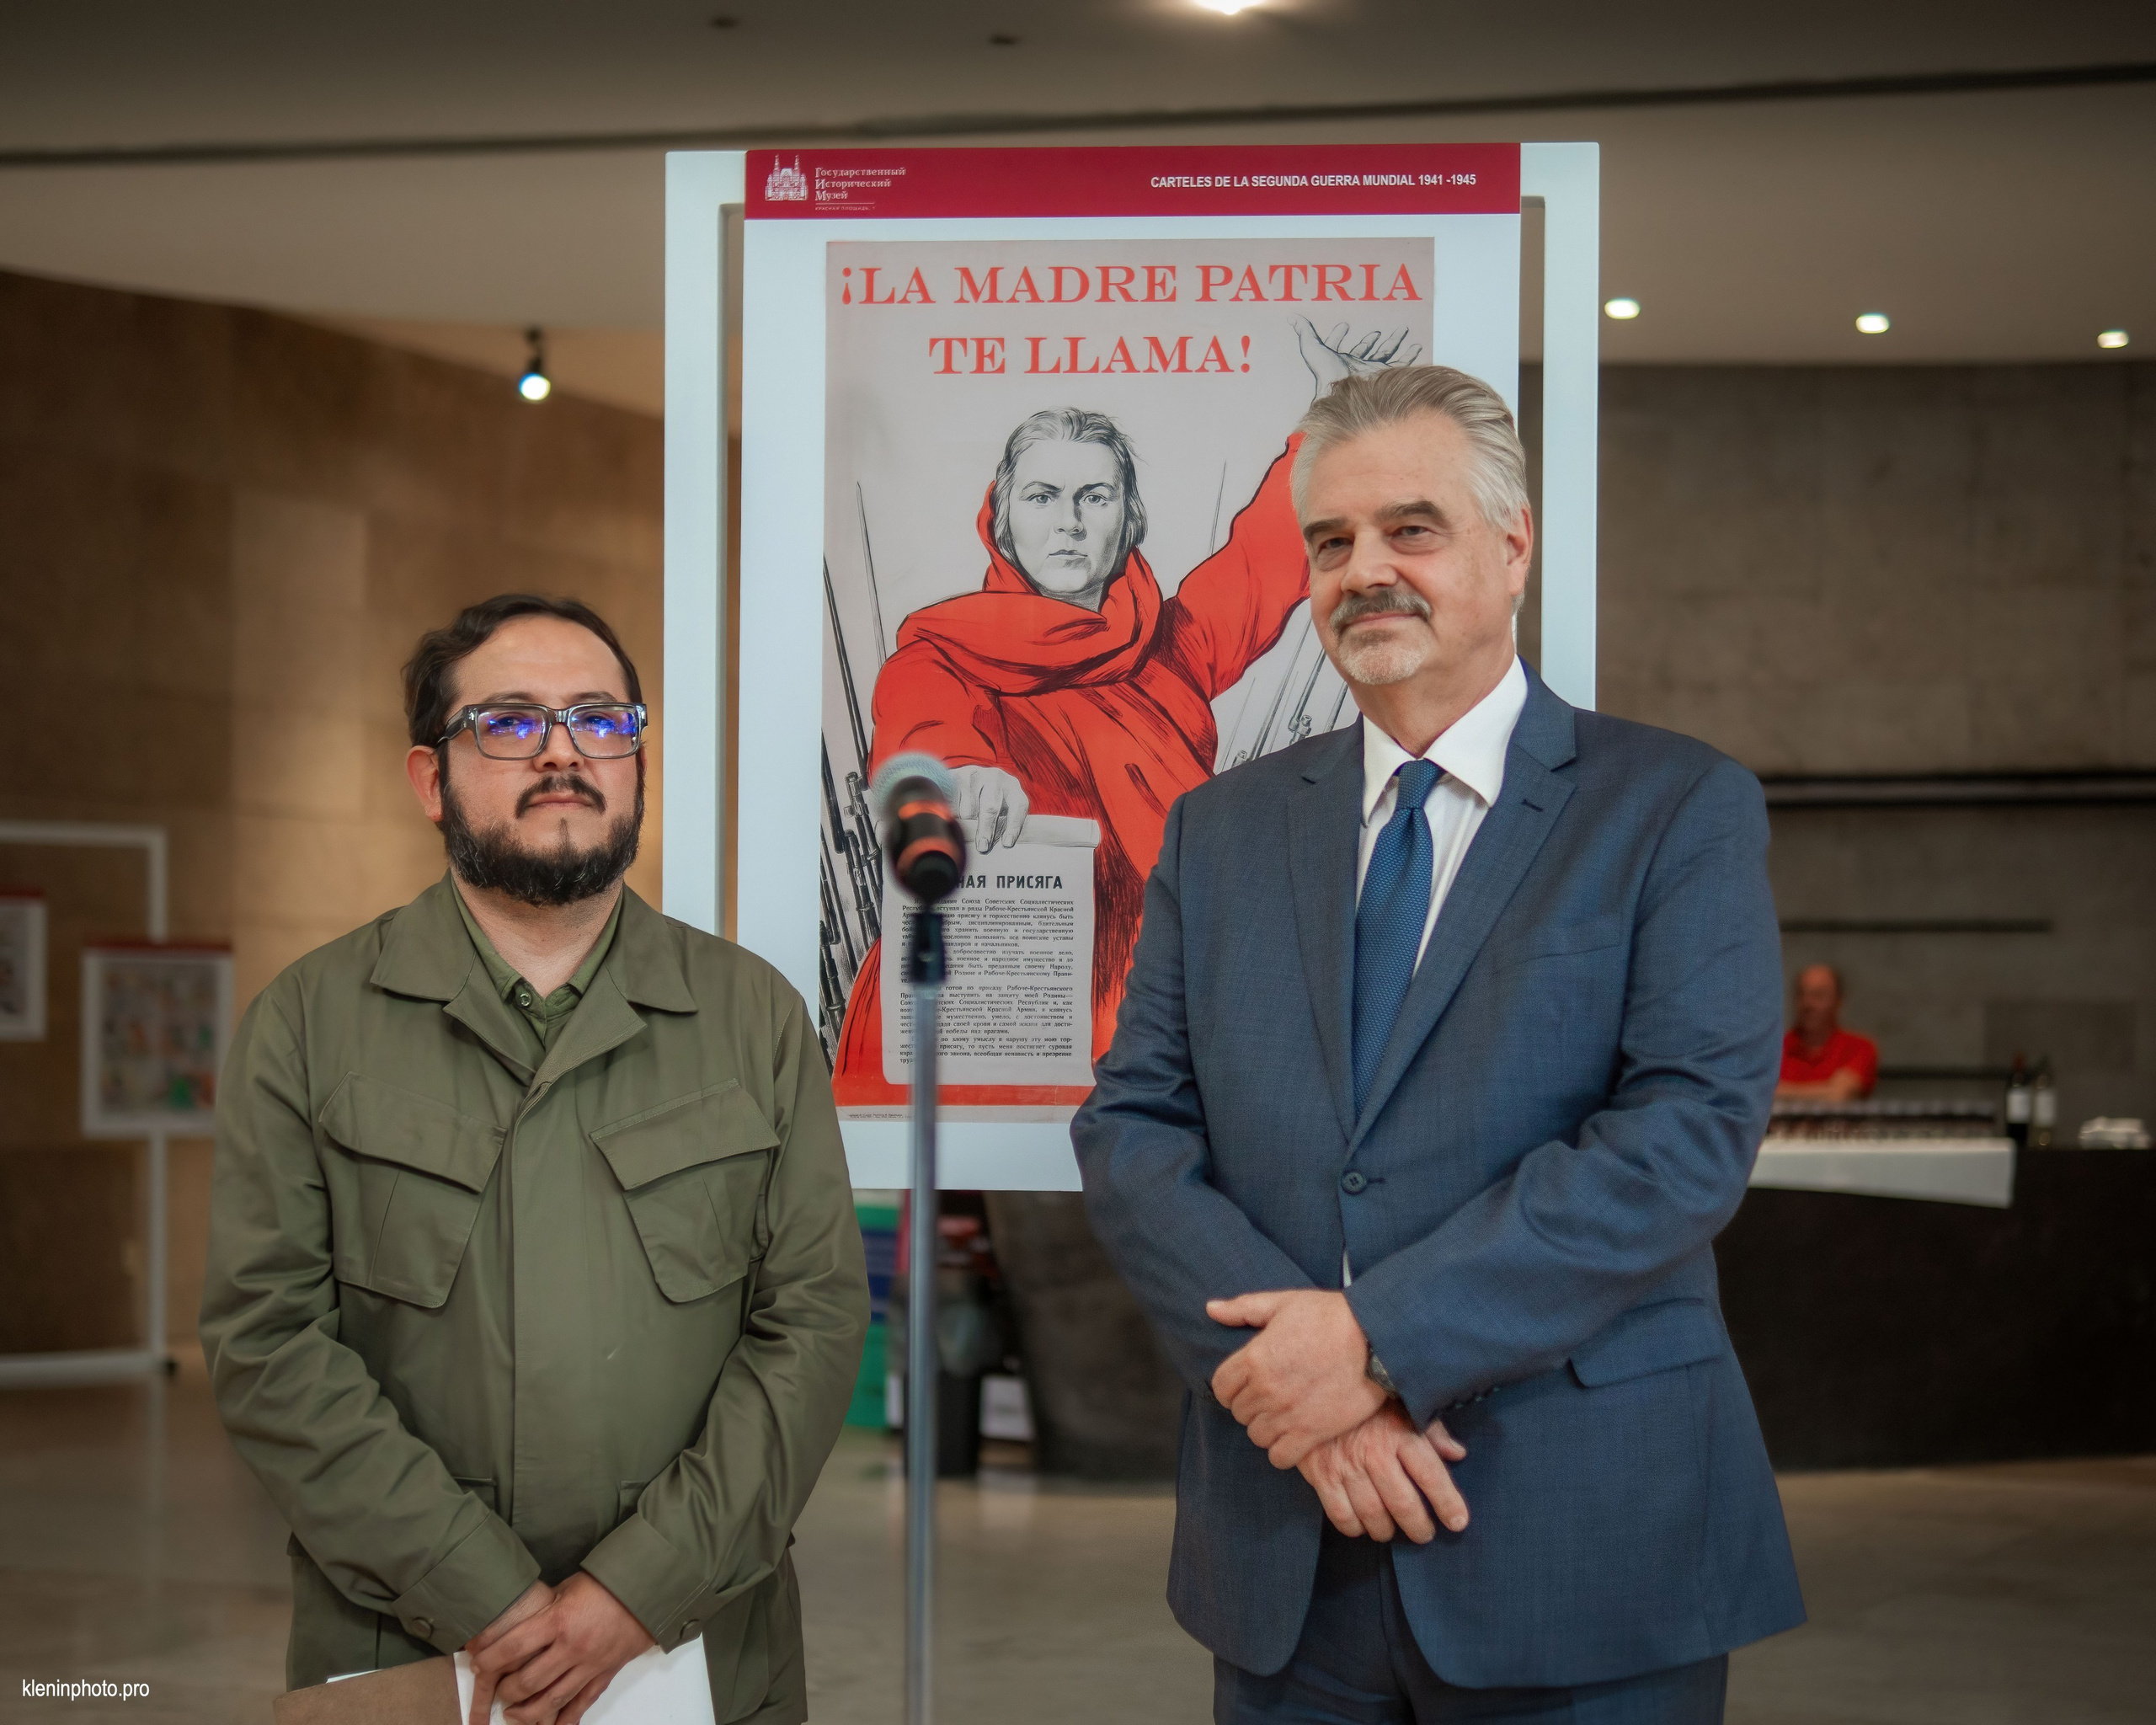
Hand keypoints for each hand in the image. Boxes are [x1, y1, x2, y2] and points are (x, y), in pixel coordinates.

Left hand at [465, 1572, 654, 1724]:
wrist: (647, 1590)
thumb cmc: (604, 1584)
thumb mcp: (567, 1588)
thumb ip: (544, 1609)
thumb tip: (517, 1622)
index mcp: (558, 1621)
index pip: (513, 1647)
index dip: (490, 1659)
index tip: (477, 1663)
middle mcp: (571, 1647)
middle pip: (528, 1681)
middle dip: (506, 1691)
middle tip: (497, 1691)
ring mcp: (589, 1665)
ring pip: (551, 1701)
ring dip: (526, 1713)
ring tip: (512, 1715)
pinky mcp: (604, 1675)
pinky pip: (581, 1705)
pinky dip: (564, 1721)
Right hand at [949, 764, 1028, 851]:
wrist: (967, 779)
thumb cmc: (989, 802)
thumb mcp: (1001, 811)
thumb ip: (1001, 826)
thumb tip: (993, 848)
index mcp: (1013, 788)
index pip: (1019, 806)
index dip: (1014, 826)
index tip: (1007, 843)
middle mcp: (997, 778)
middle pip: (990, 807)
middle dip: (986, 829)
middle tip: (982, 847)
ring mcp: (978, 774)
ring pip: (969, 809)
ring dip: (966, 821)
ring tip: (965, 822)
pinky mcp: (959, 775)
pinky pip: (954, 802)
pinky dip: (953, 812)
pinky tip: (954, 811)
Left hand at [1207, 1288, 1386, 1468]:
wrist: (1376, 1339)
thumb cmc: (1330, 1316)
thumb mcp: (1283, 1303)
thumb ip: (1243, 1308)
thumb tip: (1211, 1309)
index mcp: (1253, 1358)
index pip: (1221, 1387)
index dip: (1230, 1387)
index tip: (1245, 1383)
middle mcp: (1265, 1390)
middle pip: (1239, 1412)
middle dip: (1249, 1405)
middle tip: (1269, 1396)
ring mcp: (1287, 1414)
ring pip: (1257, 1436)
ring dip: (1266, 1427)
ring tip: (1282, 1414)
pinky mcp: (1311, 1433)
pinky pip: (1280, 1457)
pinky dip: (1282, 1450)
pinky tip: (1294, 1435)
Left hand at [1295, 317, 1423, 396]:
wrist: (1344, 395)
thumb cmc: (1327, 373)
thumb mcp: (1313, 348)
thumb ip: (1304, 332)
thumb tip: (1292, 317)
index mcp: (1337, 359)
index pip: (1337, 344)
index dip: (1337, 335)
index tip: (1342, 326)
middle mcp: (1355, 365)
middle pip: (1364, 349)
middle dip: (1369, 340)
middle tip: (1375, 332)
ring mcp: (1370, 371)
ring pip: (1385, 353)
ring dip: (1393, 342)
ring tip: (1403, 329)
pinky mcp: (1384, 375)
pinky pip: (1399, 364)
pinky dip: (1408, 355)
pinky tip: (1417, 345)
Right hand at [1298, 1404, 1469, 1541]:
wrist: (1316, 1387)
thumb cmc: (1368, 1400)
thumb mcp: (1404, 1404)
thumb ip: (1432, 1430)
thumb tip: (1457, 1453)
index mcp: (1400, 1432)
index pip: (1431, 1475)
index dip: (1447, 1502)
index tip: (1458, 1522)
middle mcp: (1374, 1452)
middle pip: (1403, 1503)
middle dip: (1419, 1526)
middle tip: (1425, 1534)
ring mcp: (1346, 1465)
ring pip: (1373, 1514)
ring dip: (1386, 1530)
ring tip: (1391, 1531)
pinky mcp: (1321, 1474)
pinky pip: (1341, 1514)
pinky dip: (1354, 1527)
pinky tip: (1361, 1525)